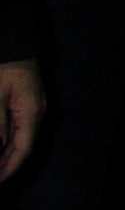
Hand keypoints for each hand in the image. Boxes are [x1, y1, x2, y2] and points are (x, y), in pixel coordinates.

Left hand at [0, 58, 43, 180]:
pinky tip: (0, 145)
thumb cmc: (5, 69)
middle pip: (23, 144)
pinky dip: (9, 139)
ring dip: (7, 152)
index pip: (23, 148)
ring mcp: (33, 106)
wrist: (17, 43)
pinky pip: (19, 126)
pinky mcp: (28, 101)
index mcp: (31, 113)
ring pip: (21, 136)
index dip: (10, 167)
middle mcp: (36, 112)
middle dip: (8, 163)